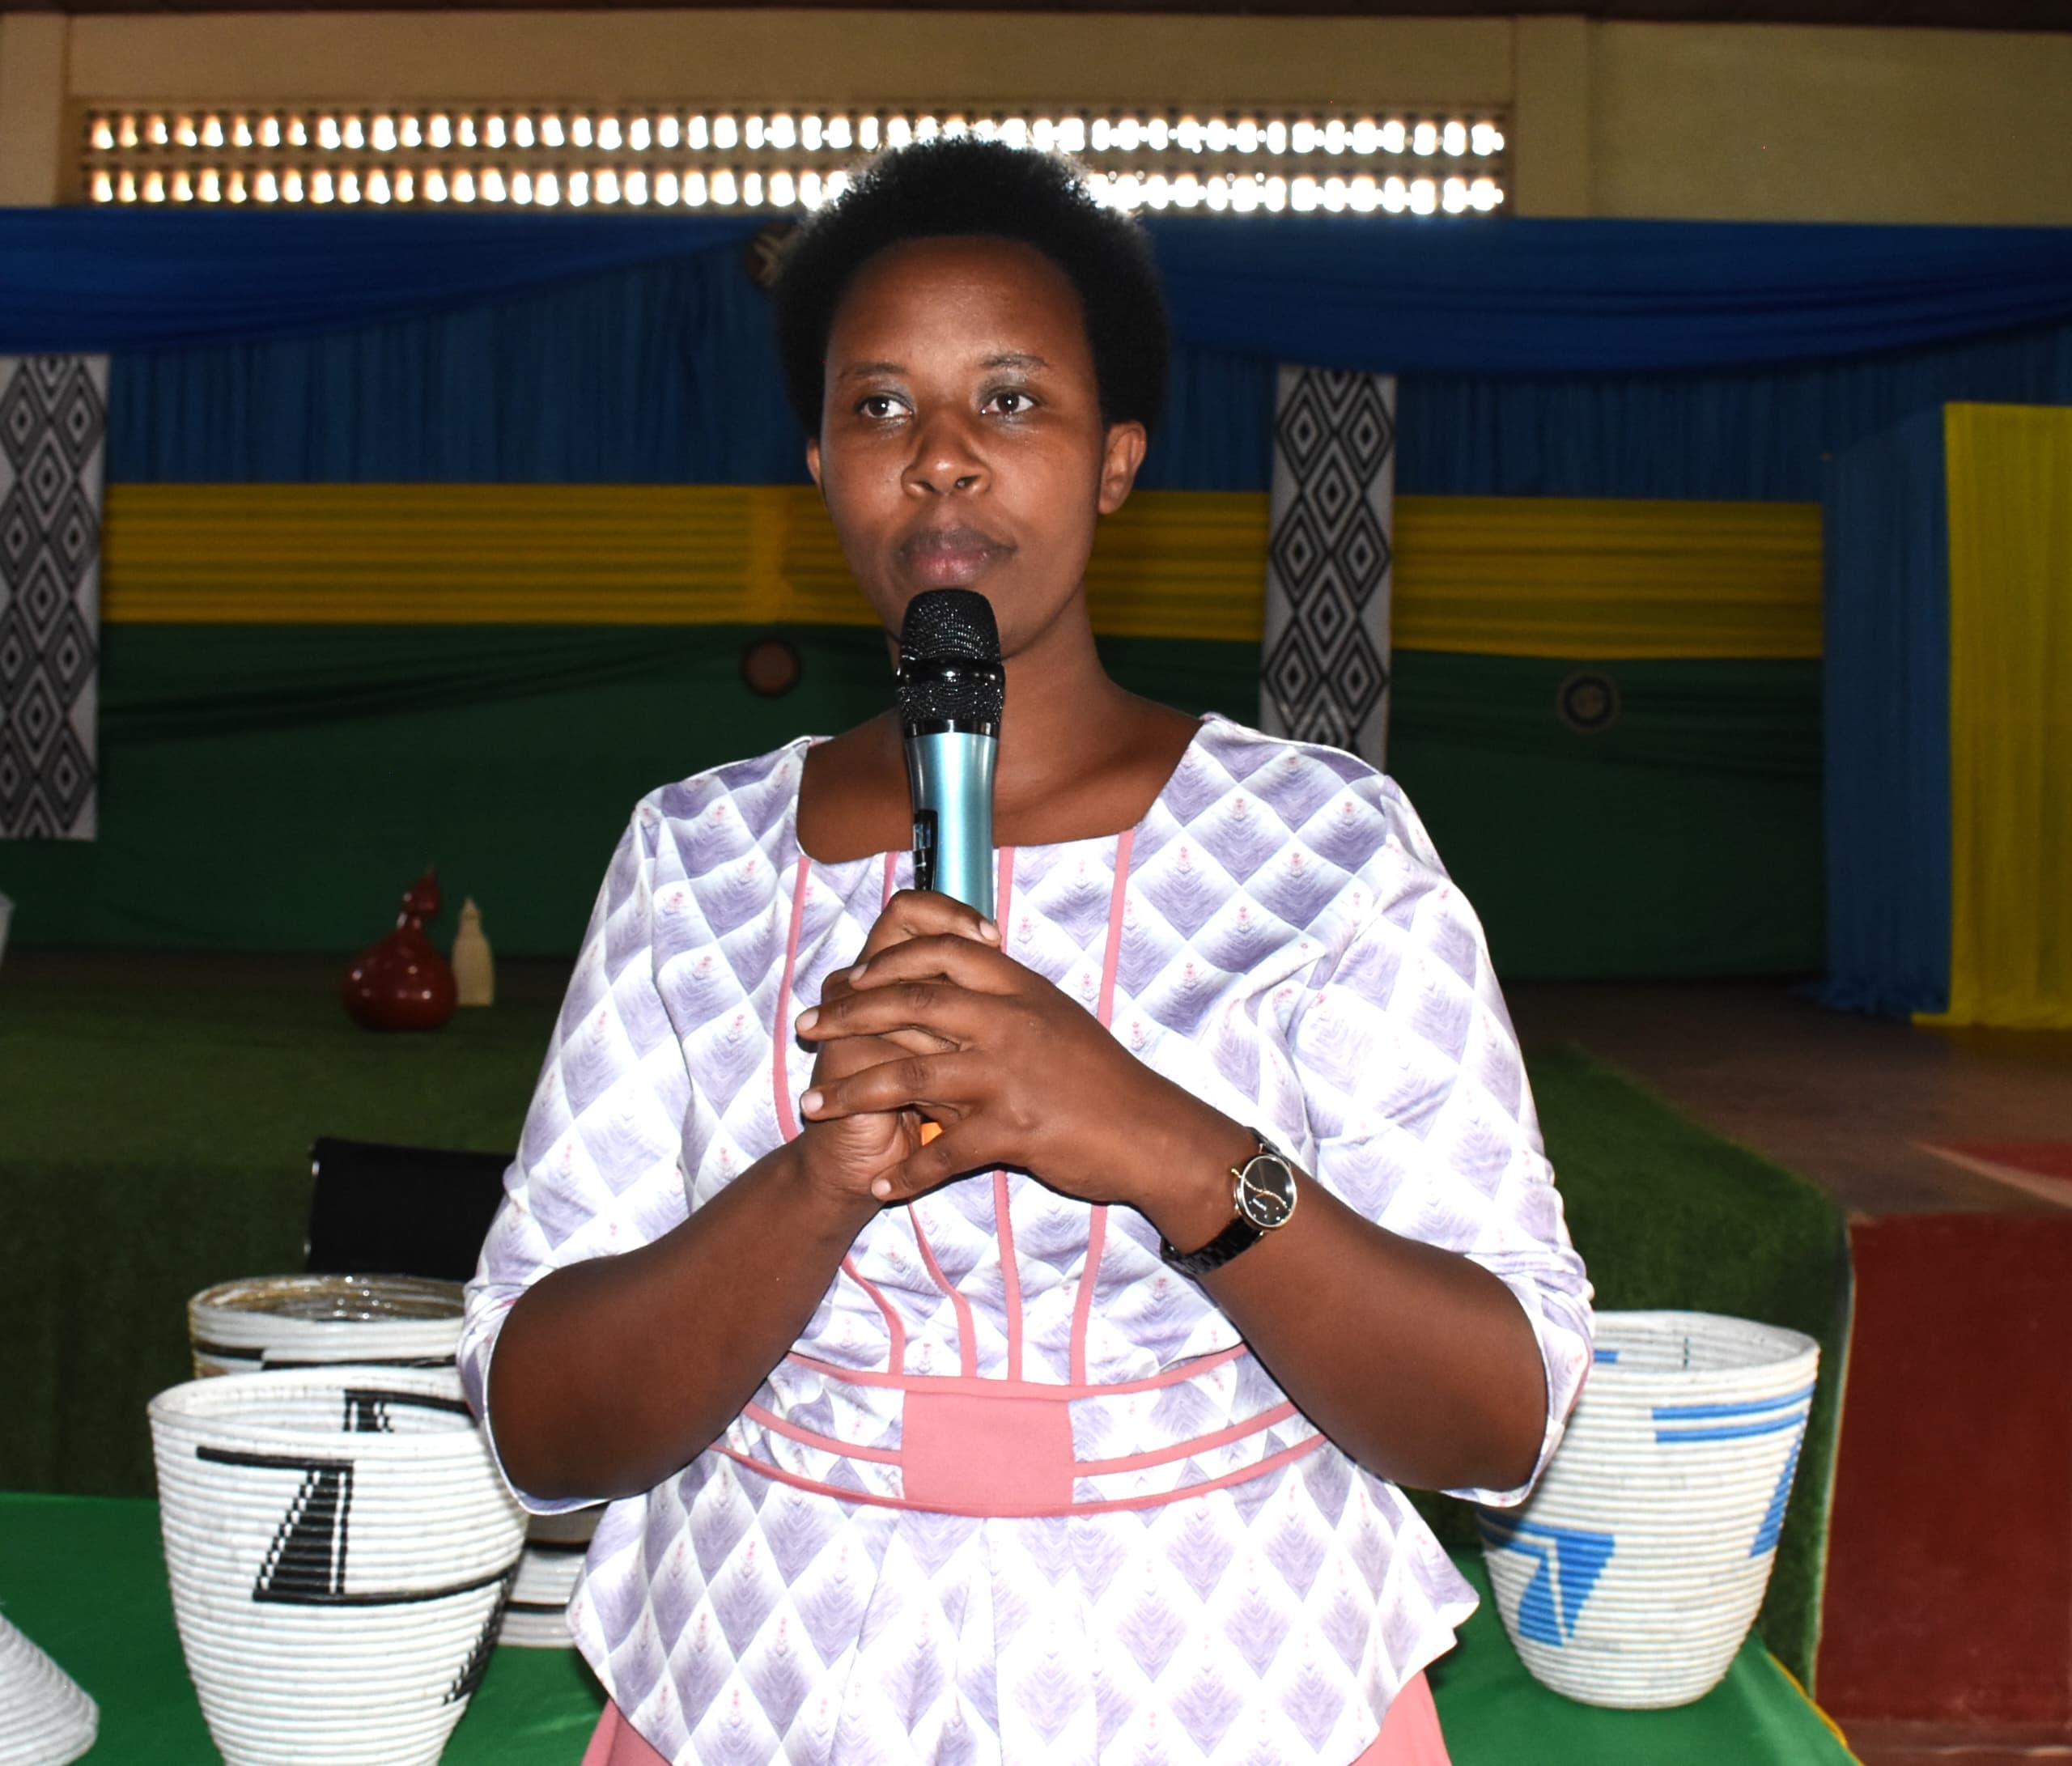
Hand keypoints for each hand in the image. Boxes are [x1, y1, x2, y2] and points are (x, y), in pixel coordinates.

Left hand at [794, 891, 1218, 1212]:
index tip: (852, 979)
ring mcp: (1010, 1074)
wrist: (1154, 1134)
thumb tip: (953, 988)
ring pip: (910, 1076)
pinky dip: (910, 1172)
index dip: (887, 962)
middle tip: (806, 1031)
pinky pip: (946, 1152)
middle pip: (908, 1003)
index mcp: (1020, 988)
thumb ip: (1004, 1002)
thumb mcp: (1054, 1020)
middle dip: (847, 1017)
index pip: (941, 950)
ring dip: (853, 1094)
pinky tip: (883, 1186)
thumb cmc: (1104, 1080)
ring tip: (815, 1108)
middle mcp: (1011, 1021)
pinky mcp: (1015, 1129)